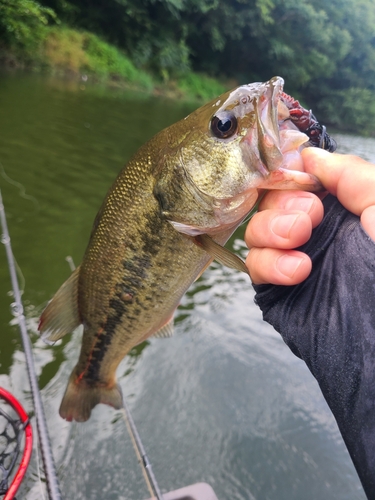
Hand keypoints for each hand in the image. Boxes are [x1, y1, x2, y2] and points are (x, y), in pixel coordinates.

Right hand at [245, 148, 374, 284]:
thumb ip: (350, 173)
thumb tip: (309, 156)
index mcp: (342, 208)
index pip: (299, 179)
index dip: (290, 173)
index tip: (298, 177)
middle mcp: (316, 231)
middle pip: (272, 200)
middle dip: (284, 201)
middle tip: (310, 217)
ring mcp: (294, 258)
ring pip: (258, 230)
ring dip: (273, 229)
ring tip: (300, 239)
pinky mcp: (279, 288)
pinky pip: (256, 265)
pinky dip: (270, 262)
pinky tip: (299, 271)